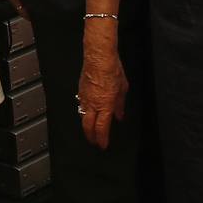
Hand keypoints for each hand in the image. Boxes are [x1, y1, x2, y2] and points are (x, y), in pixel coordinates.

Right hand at [78, 25, 127, 149]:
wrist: (99, 57)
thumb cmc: (112, 70)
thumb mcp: (122, 89)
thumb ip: (120, 105)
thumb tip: (119, 115)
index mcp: (105, 105)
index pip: (101, 128)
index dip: (102, 139)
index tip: (103, 145)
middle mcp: (93, 104)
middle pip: (87, 126)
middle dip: (90, 136)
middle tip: (94, 142)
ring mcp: (84, 97)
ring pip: (82, 116)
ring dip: (86, 125)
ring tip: (90, 129)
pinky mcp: (80, 91)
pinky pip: (81, 106)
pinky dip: (84, 112)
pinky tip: (87, 112)